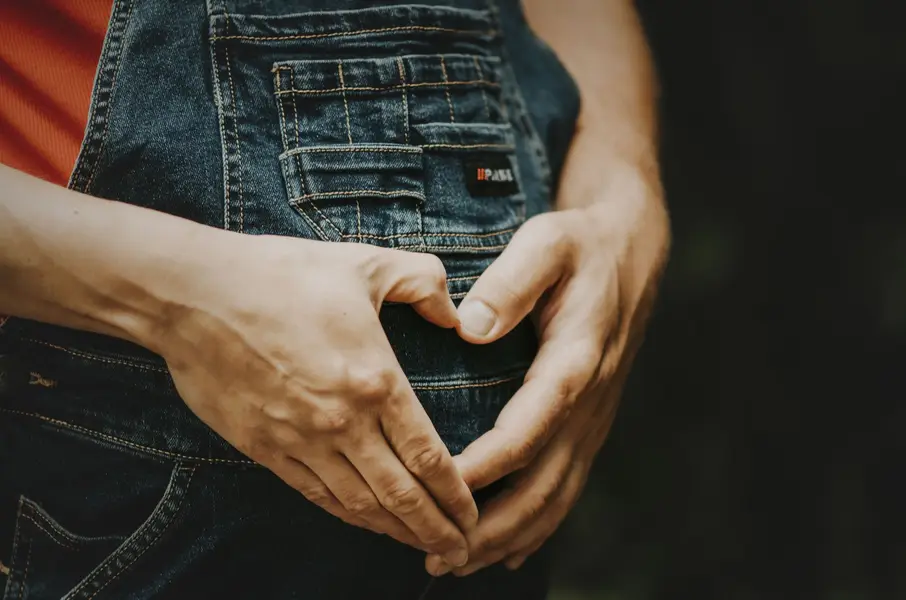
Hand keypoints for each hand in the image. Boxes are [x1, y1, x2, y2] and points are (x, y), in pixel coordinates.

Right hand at [151, 231, 476, 566]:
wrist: (195, 294)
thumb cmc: (283, 274)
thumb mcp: (366, 264)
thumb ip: (423, 282)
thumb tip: (455, 313)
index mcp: (376, 381)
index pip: (429, 456)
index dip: (456, 494)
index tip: (474, 516)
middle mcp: (343, 422)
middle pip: (401, 495)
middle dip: (436, 530)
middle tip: (462, 554)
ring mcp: (300, 440)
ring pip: (359, 504)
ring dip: (395, 532)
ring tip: (422, 548)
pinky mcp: (264, 447)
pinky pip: (314, 494)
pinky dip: (346, 515)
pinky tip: (363, 523)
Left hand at [425, 172, 668, 574]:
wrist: (631, 252)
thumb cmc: (580, 245)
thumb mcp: (547, 243)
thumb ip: (512, 280)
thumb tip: (471, 327)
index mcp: (574, 361)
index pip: (526, 431)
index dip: (482, 469)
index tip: (436, 490)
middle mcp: (588, 402)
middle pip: (543, 484)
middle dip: (491, 526)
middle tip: (437, 555)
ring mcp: (593, 418)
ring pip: (557, 496)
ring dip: (510, 536)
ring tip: (457, 564)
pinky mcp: (589, 422)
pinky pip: (567, 485)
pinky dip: (538, 524)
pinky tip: (507, 550)